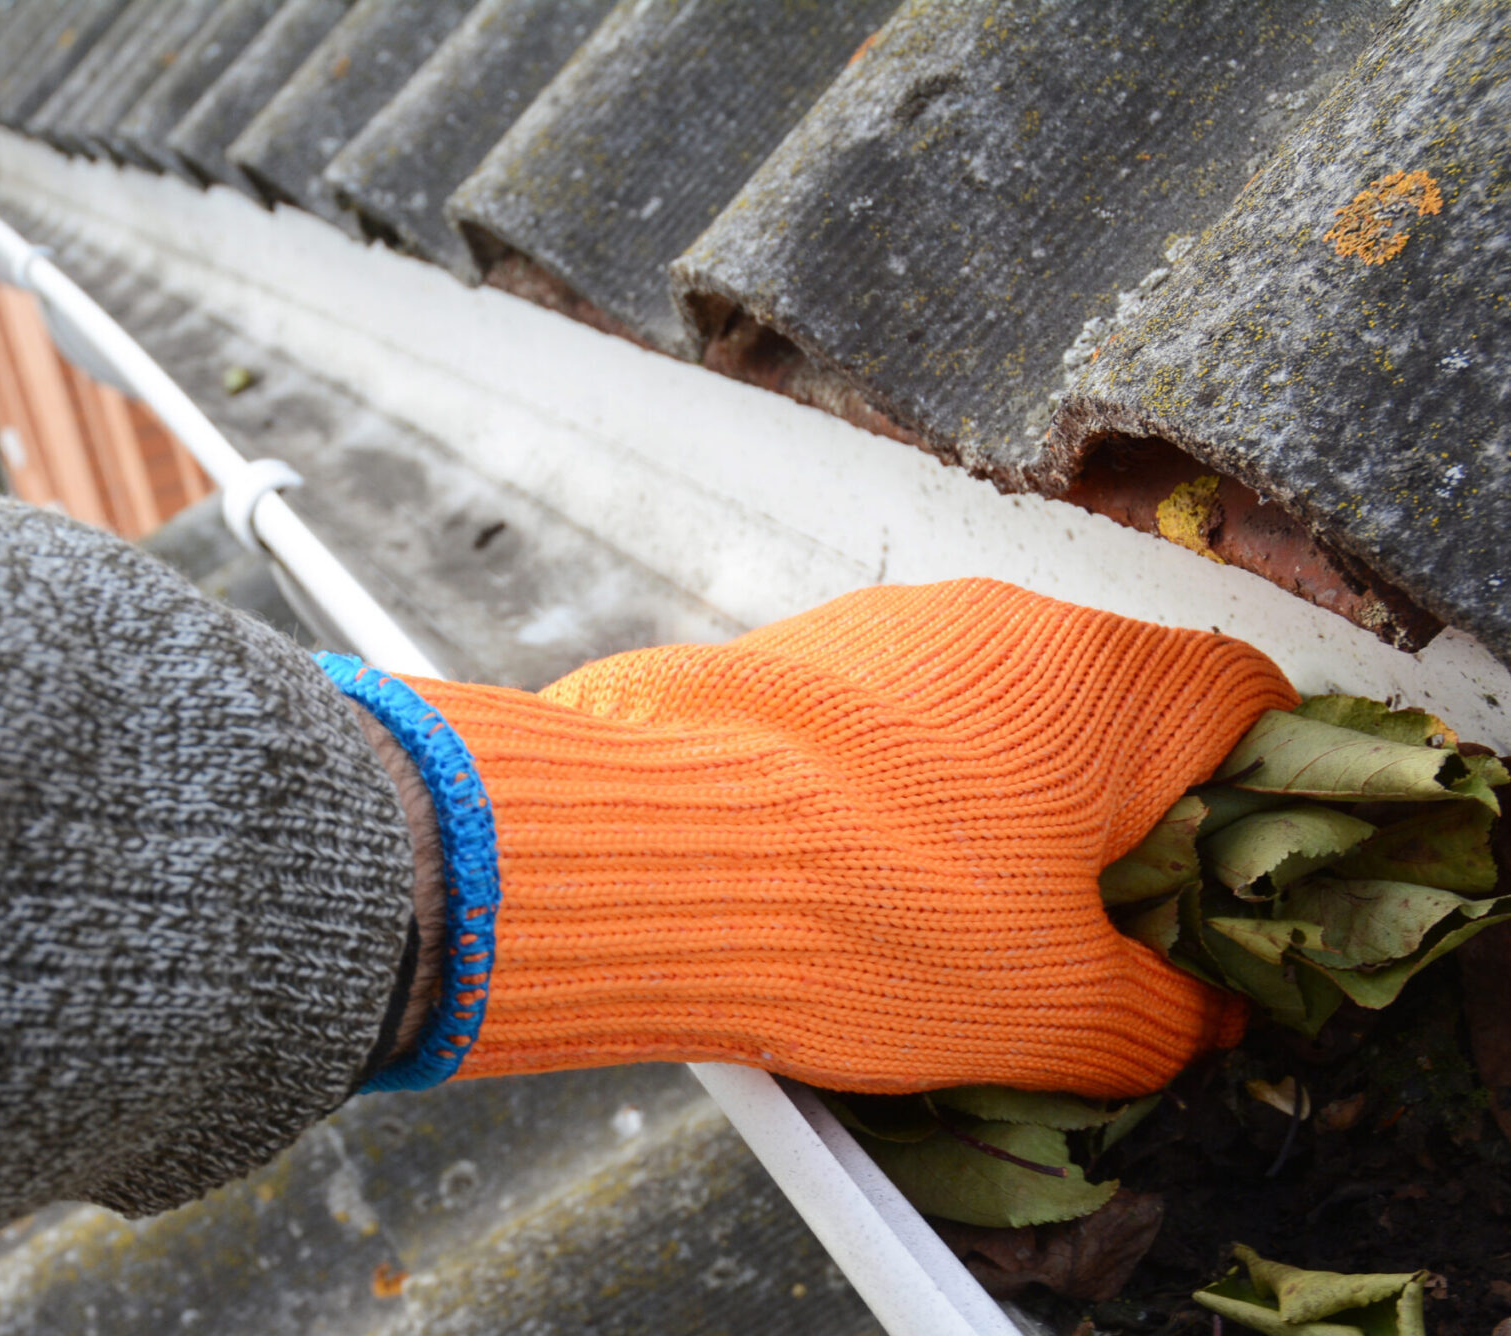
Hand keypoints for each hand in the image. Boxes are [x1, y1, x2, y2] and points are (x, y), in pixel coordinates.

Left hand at [406, 579, 1295, 1097]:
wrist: (645, 855)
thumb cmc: (869, 915)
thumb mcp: (1058, 1009)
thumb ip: (1168, 1015)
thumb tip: (1201, 1016)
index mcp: (1109, 681)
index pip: (1247, 702)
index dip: (1257, 798)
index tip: (1220, 883)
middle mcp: (1003, 620)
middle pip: (1113, 710)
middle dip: (1112, 818)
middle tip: (1083, 926)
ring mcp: (885, 625)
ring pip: (991, 713)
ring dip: (996, 802)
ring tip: (947, 912)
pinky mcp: (790, 651)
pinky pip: (886, 717)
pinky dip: (896, 786)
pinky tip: (851, 869)